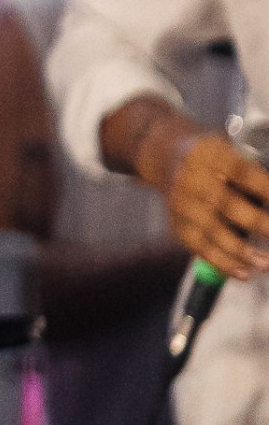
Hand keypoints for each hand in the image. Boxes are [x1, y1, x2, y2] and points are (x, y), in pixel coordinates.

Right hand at [144, 126, 268, 282]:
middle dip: (258, 223)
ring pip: (213, 232)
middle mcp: (191, 179)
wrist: (166, 158)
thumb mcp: (227, 151)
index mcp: (210, 154)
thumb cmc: (210, 160)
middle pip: (226, 204)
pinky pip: (201, 248)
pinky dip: (223, 264)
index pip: (242, 172)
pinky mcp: (178, 225)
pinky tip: (244, 273)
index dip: (264, 189)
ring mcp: (182, 204)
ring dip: (243, 251)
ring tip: (266, 264)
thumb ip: (250, 174)